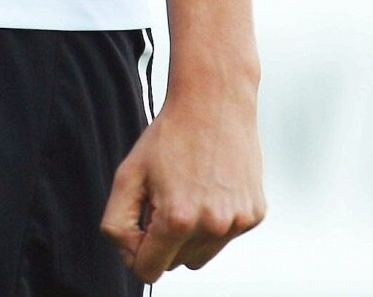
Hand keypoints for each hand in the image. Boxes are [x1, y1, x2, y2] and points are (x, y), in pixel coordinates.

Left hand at [101, 86, 266, 281]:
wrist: (215, 102)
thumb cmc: (169, 136)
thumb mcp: (127, 175)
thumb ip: (117, 223)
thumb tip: (130, 256)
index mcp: (177, 219)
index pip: (149, 270)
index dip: (135, 253)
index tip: (137, 228)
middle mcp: (212, 226)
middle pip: (176, 264)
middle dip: (163, 241)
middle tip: (162, 199)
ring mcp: (238, 222)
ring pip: (201, 254)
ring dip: (189, 234)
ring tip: (186, 192)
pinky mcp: (255, 215)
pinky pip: (225, 236)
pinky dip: (214, 221)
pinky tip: (210, 187)